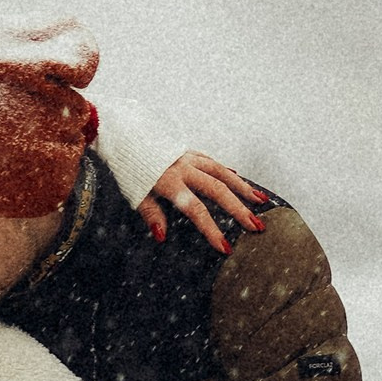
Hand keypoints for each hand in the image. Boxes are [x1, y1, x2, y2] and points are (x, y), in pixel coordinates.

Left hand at [140, 152, 270, 248]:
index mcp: (169, 182)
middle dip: (239, 209)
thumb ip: (151, 213)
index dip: (211, 230)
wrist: (122, 134)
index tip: (225, 246)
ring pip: (221, 172)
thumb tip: (162, 235)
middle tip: (256, 225)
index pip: (196, 210)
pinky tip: (237, 179)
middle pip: (217, 190)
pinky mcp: (188, 151)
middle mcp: (184, 168)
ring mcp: (189, 157)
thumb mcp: (134, 193)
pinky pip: (212, 161)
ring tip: (260, 200)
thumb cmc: (127, 166)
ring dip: (242, 187)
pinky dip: (226, 171)